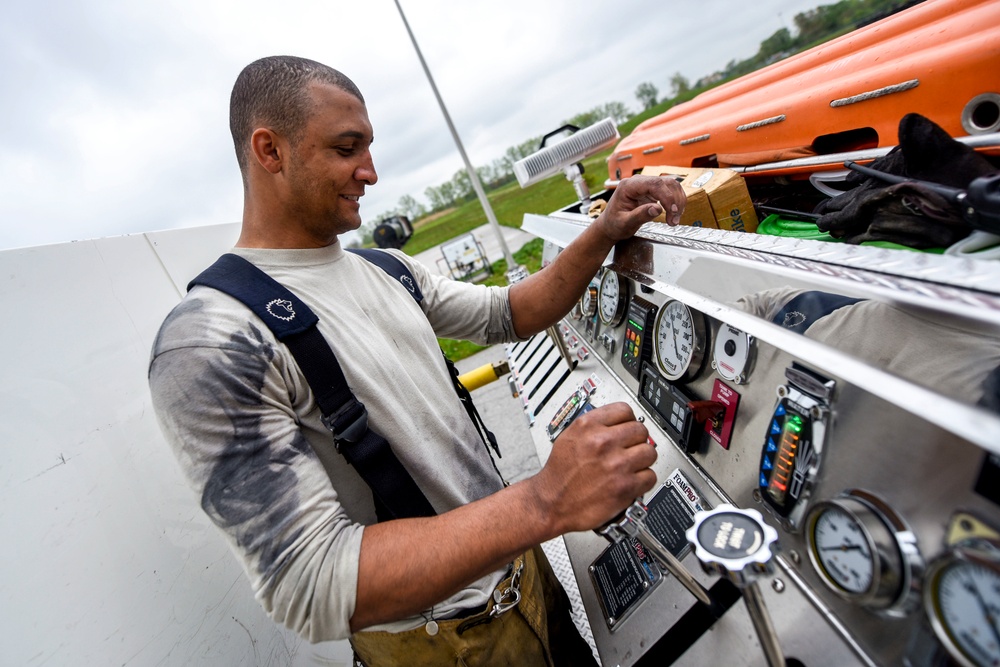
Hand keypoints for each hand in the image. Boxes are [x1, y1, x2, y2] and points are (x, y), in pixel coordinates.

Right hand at [530, 402, 656, 533]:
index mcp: (588, 426)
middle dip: (637, 440)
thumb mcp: (569, 437)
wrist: (553, 503)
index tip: (628, 427)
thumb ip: (595, 426)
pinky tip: (632, 481)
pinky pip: (650, 476)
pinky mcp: (625, 487)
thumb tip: (618, 422)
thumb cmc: (560, 474)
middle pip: (640, 430)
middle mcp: (603, 442)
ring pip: (649, 452)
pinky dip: (643, 480)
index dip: (628, 420)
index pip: (624, 410)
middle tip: (630, 449)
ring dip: (643, 460)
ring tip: (632, 465)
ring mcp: (616, 465)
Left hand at [595, 174, 686, 241]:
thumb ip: (639, 215)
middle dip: (674, 201)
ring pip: (671, 185)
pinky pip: (669, 191)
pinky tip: (674, 213)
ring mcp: (645, 185)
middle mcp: (638, 182)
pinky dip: (676, 202)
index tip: (672, 211)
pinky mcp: (652, 191)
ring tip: (675, 219)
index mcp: (628, 186)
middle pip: (665, 183)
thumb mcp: (624, 223)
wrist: (610, 226)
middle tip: (674, 220)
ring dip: (678, 201)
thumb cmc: (613, 224)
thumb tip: (657, 209)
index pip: (654, 184)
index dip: (667, 197)